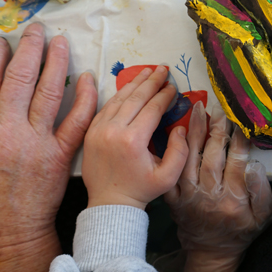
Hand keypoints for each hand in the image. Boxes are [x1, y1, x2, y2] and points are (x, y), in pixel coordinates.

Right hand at [0, 23, 97, 271]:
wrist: (4, 238)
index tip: (2, 42)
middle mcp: (5, 131)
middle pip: (20, 79)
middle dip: (30, 49)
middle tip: (38, 29)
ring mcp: (36, 142)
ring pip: (50, 92)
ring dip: (57, 62)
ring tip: (62, 41)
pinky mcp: (61, 156)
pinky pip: (77, 121)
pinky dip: (85, 97)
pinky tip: (87, 77)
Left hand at [82, 65, 188, 209]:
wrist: (110, 203)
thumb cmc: (141, 190)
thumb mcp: (168, 177)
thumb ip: (180, 151)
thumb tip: (180, 127)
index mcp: (133, 140)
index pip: (152, 108)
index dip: (165, 95)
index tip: (174, 86)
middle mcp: (113, 130)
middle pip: (135, 98)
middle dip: (151, 81)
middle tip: (163, 68)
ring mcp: (99, 130)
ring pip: (119, 99)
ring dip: (134, 83)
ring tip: (148, 71)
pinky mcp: (90, 132)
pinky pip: (106, 107)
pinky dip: (119, 95)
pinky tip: (130, 87)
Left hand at [165, 103, 271, 271]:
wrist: (211, 254)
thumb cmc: (241, 231)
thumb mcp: (263, 217)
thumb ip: (262, 192)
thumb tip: (255, 166)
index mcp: (233, 199)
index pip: (237, 161)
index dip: (239, 140)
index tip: (241, 120)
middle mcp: (209, 195)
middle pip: (212, 155)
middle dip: (217, 129)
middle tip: (219, 108)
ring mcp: (188, 196)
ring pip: (190, 158)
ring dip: (194, 132)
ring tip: (198, 109)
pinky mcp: (173, 197)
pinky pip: (171, 170)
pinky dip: (173, 150)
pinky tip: (177, 131)